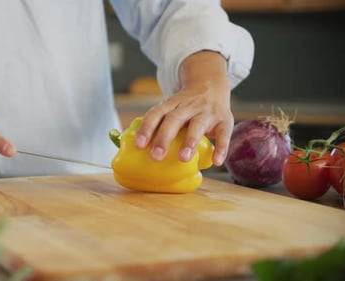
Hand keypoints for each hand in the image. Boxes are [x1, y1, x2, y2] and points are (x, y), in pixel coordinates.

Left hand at [134, 51, 232, 165]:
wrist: (211, 83)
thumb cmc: (184, 105)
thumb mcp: (168, 107)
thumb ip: (151, 123)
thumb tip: (120, 140)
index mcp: (171, 104)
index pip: (156, 113)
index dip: (146, 128)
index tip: (138, 145)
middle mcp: (188, 106)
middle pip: (174, 120)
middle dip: (164, 138)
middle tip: (156, 157)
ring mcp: (207, 112)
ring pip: (197, 125)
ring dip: (190, 141)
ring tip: (183, 159)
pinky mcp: (225, 119)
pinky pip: (224, 134)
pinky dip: (221, 147)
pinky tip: (216, 162)